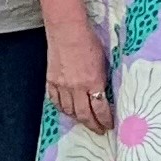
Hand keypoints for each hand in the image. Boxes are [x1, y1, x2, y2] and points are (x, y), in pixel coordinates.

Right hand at [45, 22, 114, 136]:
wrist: (67, 31)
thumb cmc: (88, 41)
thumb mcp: (103, 61)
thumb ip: (103, 79)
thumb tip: (105, 93)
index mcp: (93, 82)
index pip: (100, 108)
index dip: (105, 119)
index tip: (109, 125)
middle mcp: (76, 88)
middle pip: (84, 114)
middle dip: (93, 125)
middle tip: (99, 130)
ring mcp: (61, 85)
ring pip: (69, 110)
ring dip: (78, 118)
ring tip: (85, 121)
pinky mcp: (51, 81)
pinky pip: (56, 101)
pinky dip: (63, 108)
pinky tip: (68, 110)